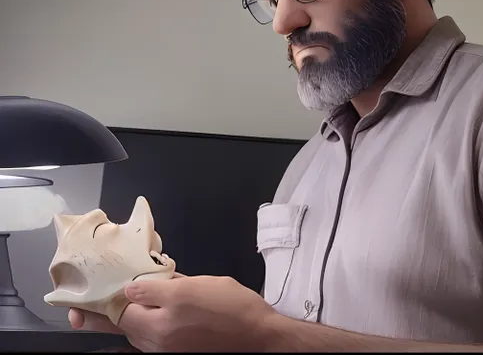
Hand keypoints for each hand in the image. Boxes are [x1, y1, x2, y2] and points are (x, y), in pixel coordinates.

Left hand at [69, 274, 278, 351]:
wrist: (259, 337)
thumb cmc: (234, 308)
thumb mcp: (197, 285)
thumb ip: (163, 285)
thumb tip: (138, 284)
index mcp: (161, 321)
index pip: (121, 307)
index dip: (104, 297)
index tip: (85, 294)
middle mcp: (158, 340)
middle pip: (122, 324)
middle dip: (98, 317)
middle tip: (74, 315)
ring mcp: (167, 349)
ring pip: (136, 332)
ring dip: (122, 320)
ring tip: (103, 313)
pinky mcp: (177, 353)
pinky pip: (151, 340)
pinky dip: (142, 328)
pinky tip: (143, 317)